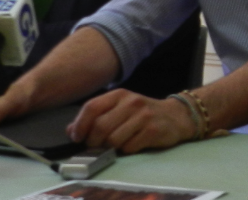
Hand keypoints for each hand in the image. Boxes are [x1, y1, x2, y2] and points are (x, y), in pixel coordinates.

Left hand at [67, 89, 196, 153]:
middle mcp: (131, 102)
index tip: (77, 137)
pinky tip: (133, 144)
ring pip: (113, 140)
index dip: (80, 125)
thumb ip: (95, 117)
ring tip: (118, 144)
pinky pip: (129, 147)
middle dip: (94, 142)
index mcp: (119, 95)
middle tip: (97, 146)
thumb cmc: (142, 114)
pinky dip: (127, 150)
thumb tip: (71, 131)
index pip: (91, 107)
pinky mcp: (153, 130)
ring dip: (112, 148)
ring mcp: (143, 116)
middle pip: (100, 127)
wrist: (176, 116)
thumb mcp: (119, 109)